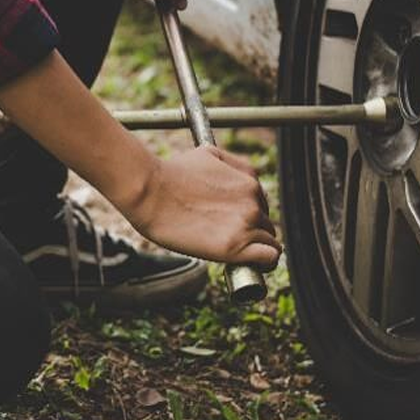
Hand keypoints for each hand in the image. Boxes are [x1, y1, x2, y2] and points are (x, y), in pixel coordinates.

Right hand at [122, 145, 280, 269]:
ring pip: (269, 240)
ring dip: (255, 247)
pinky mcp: (236, 246)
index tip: (234, 222)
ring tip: (236, 253)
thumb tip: (235, 177)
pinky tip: (256, 265)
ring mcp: (245, 223)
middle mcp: (252, 200)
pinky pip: (270, 257)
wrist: (149, 191)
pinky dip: (265, 263)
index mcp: (248, 180)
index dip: (247, 214)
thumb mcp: (206, 154)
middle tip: (227, 237)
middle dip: (250, 231)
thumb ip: (230, 164)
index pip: (261, 203)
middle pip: (265, 223)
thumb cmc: (169, 174)